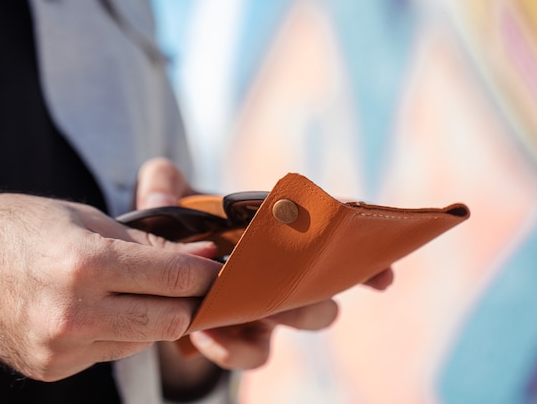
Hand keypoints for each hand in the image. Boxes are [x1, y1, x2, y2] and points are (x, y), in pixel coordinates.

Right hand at [0, 192, 220, 381]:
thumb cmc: (22, 227)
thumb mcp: (88, 219)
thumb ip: (149, 246)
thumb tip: (202, 259)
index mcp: (85, 264)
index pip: (177, 279)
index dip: (208, 274)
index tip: (219, 268)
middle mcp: (74, 313)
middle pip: (171, 320)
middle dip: (187, 301)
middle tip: (187, 282)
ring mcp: (61, 347)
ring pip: (145, 341)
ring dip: (152, 316)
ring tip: (132, 290)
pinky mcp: (53, 368)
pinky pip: (113, 352)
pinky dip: (120, 333)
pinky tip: (100, 310)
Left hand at [138, 158, 393, 371]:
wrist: (154, 266)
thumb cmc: (174, 225)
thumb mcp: (166, 193)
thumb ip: (163, 182)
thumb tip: (164, 201)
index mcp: (280, 233)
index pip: (331, 240)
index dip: (364, 258)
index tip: (383, 272)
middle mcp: (285, 272)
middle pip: (326, 288)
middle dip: (320, 288)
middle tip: (295, 280)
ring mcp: (268, 308)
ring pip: (304, 322)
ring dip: (282, 317)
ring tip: (239, 308)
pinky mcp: (241, 337)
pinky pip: (254, 354)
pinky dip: (232, 348)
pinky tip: (203, 334)